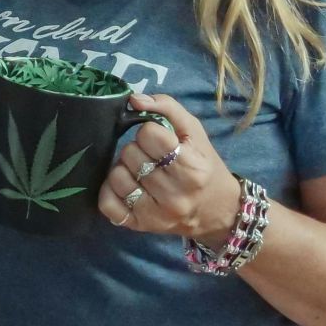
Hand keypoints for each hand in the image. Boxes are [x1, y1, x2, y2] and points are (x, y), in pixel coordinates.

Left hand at [97, 92, 240, 243]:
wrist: (218, 212)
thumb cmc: (205, 166)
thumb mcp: (195, 132)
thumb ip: (168, 108)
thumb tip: (134, 99)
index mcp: (191, 167)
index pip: (149, 134)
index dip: (150, 132)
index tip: (159, 140)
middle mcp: (174, 194)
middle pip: (130, 154)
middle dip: (137, 149)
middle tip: (151, 157)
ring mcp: (155, 213)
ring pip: (116, 176)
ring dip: (123, 168)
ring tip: (140, 171)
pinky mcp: (139, 226)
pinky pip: (107, 204)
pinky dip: (110, 191)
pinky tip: (126, 187)